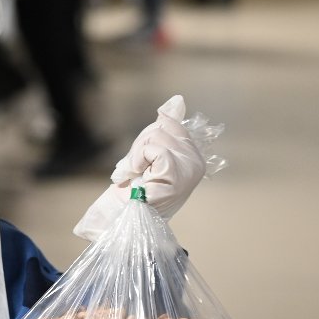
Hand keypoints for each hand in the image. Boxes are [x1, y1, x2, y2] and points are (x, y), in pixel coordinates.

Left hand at [73, 95, 207, 238]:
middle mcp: (196, 161)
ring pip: (155, 136)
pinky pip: (153, 149)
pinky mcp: (177, 173)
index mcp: (192, 155)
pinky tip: (136, 176)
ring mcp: (189, 168)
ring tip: (134, 175)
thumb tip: (177, 99)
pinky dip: (138, 160)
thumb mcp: (149, 152)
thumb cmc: (133, 190)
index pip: (170, 123)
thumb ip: (165, 128)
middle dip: (139, 146)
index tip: (141, 161)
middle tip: (134, 170)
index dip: (148, 137)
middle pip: (161, 127)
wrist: (122, 220)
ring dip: (135, 155)